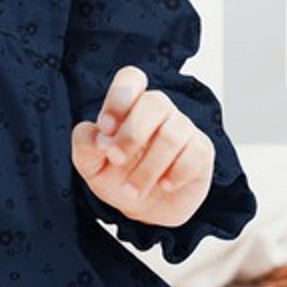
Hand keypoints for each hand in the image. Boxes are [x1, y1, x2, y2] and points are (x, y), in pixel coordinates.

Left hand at [69, 65, 213, 228]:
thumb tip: (96, 134)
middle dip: (131, 135)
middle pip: (154, 102)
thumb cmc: (116, 176)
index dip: (119, 98)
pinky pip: (194, 154)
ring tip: (132, 190)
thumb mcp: (90, 164)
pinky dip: (175, 174)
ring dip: (147, 168)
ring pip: (171, 135)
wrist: (144, 208)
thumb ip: (85, 145)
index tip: (105, 129)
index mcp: (130, 104)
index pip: (132, 78)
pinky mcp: (201, 150)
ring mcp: (183, 128)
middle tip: (115, 160)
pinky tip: (163, 185)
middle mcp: (159, 109)